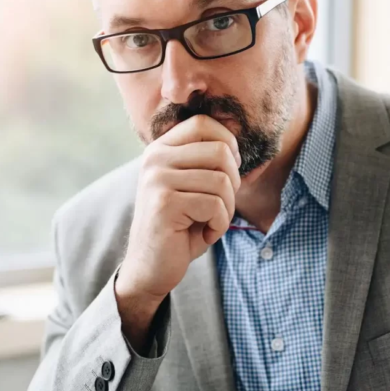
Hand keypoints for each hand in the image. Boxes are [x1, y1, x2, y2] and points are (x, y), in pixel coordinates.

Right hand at [115, 115, 241, 348]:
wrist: (151, 267)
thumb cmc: (180, 226)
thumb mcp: (193, 186)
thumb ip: (208, 162)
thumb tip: (238, 145)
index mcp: (161, 149)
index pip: (204, 123)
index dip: (228, 144)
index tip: (229, 170)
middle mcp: (155, 158)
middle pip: (220, 151)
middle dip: (233, 182)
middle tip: (220, 204)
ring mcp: (157, 179)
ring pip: (222, 181)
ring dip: (226, 208)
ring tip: (209, 221)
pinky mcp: (164, 203)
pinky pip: (215, 205)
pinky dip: (219, 224)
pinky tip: (203, 233)